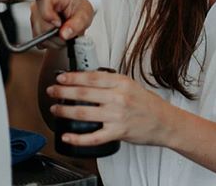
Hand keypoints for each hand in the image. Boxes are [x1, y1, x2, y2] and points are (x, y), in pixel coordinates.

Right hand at [31, 0, 93, 48]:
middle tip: (66, 32)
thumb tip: (64, 34)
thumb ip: (76, 24)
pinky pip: (38, 41)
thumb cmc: (80, 10)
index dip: (49, 15)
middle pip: (39, 21)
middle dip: (54, 32)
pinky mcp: (35, 27)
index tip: (59, 24)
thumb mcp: (85, 15)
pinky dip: (49, 43)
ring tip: (63, 34)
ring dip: (53, 39)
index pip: (43, 1)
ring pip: (38, 33)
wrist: (77, 17)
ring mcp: (36, 16)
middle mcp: (41, 4)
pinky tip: (57, 36)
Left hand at [47, 71, 172, 146]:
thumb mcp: (130, 85)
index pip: (92, 77)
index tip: (61, 77)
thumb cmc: (147, 104)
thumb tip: (88, 80)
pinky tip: (67, 135)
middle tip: (52, 91)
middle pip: (84, 93)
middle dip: (64, 92)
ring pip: (84, 113)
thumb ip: (111, 82)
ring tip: (55, 110)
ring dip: (65, 111)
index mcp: (121, 83)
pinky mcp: (117, 133)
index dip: (73, 77)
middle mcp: (118, 98)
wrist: (164, 121)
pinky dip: (77, 138)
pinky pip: (93, 137)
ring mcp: (117, 116)